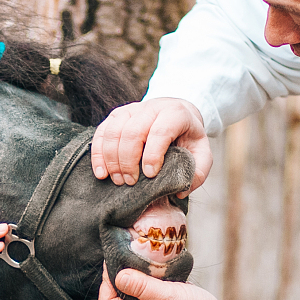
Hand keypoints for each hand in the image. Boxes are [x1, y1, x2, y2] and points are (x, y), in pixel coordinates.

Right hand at [91, 97, 211, 187]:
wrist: (175, 114)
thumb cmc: (187, 137)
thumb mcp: (201, 153)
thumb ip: (197, 171)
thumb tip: (181, 191)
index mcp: (175, 113)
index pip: (160, 131)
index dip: (153, 155)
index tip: (150, 175)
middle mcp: (151, 108)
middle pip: (132, 132)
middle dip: (128, 161)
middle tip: (131, 183)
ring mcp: (130, 110)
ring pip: (113, 132)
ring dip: (112, 160)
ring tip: (118, 181)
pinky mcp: (116, 116)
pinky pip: (101, 133)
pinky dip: (98, 154)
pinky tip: (101, 173)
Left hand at [98, 267, 253, 299]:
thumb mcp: (168, 297)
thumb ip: (142, 286)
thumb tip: (118, 275)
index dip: (107, 279)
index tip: (113, 260)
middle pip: (117, 297)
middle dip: (121, 276)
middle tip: (128, 255)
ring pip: (132, 295)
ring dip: (136, 278)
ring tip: (142, 261)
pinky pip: (146, 296)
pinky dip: (148, 283)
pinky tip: (156, 273)